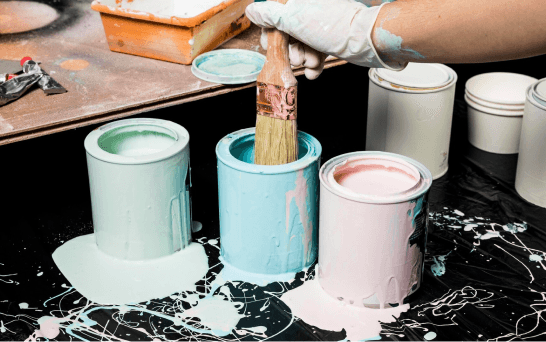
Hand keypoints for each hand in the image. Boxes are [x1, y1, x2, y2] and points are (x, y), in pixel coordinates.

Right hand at [246, 0, 399, 76]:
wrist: (366, 41)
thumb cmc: (334, 27)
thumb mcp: (295, 19)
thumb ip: (270, 15)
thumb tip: (252, 10)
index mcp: (298, 2)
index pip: (273, 18)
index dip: (271, 35)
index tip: (273, 47)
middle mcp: (307, 12)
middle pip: (285, 36)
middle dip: (289, 51)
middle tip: (296, 57)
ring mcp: (318, 27)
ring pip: (299, 47)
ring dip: (302, 60)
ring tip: (311, 62)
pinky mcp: (328, 41)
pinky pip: (313, 54)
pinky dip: (312, 65)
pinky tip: (314, 70)